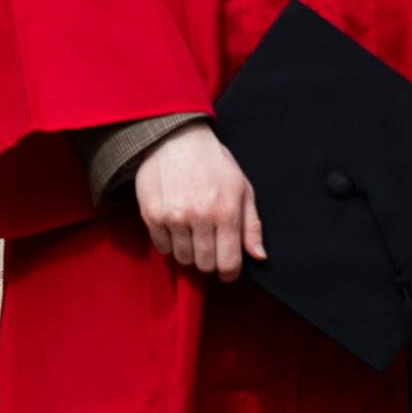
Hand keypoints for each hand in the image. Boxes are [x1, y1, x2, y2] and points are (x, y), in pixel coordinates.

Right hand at [135, 123, 266, 279]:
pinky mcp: (152, 215)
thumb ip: (251, 225)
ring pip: (182, 258)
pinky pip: (162, 247)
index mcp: (226, 212)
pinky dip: (169, 243)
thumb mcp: (242, 188)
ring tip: (191, 233)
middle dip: (209, 261)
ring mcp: (174, 217)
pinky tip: (175, 227)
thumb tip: (259, 256)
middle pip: (204, 265)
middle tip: (209, 246)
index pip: (228, 263)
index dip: (229, 273)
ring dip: (189, 252)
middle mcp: (200, 217)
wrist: (176, 138)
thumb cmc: (214, 163)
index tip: (227, 271)